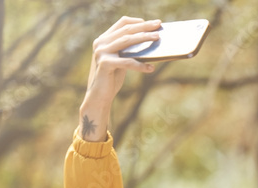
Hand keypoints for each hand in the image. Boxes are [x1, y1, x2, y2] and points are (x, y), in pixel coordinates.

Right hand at [79, 17, 160, 140]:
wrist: (98, 96)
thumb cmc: (112, 78)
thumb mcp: (121, 61)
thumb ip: (129, 51)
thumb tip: (150, 43)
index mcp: (104, 39)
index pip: (121, 23)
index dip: (137, 21)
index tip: (152, 23)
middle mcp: (101, 43)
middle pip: (126, 30)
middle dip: (144, 26)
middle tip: (158, 25)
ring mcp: (101, 52)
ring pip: (127, 41)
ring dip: (144, 38)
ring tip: (157, 38)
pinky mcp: (105, 64)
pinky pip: (127, 62)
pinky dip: (140, 65)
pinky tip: (151, 68)